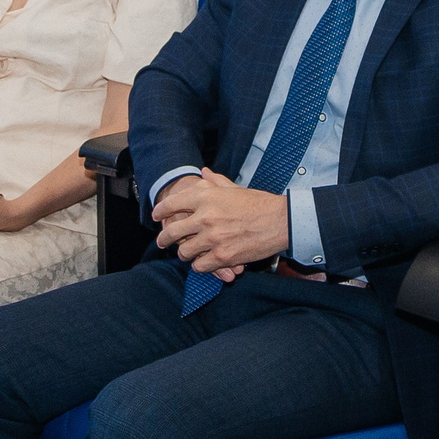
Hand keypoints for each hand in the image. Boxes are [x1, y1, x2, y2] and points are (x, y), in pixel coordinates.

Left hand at [153, 170, 289, 277]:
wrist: (280, 221)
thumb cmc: (259, 202)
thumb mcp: (234, 188)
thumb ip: (214, 182)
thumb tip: (202, 172)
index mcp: (205, 197)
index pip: (171, 204)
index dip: (160, 212)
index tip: (157, 217)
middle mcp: (204, 217)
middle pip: (172, 232)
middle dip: (164, 239)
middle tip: (163, 242)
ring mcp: (212, 238)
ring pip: (184, 252)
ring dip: (185, 254)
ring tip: (188, 253)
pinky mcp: (222, 256)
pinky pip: (200, 266)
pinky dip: (200, 265)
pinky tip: (204, 262)